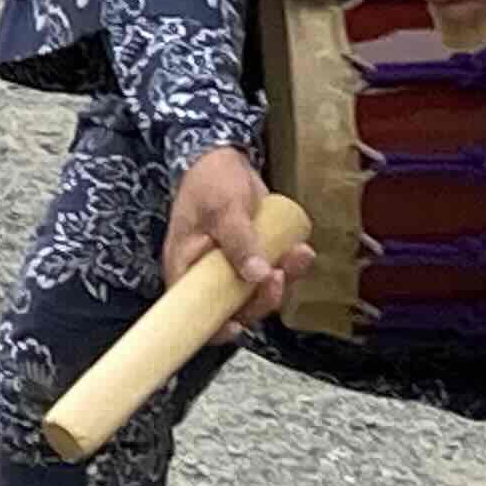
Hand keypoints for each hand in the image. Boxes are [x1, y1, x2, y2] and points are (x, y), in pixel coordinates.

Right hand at [163, 145, 309, 334]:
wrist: (225, 159)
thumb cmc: (210, 181)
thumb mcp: (223, 208)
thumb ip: (239, 241)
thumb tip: (257, 275)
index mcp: (186, 267)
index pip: (193, 312)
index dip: (213, 326)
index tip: (237, 324)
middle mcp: (208, 276)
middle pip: (234, 309)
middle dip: (261, 298)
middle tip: (276, 276)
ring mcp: (232, 270)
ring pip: (259, 295)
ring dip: (282, 281)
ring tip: (295, 256)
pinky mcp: (254, 260)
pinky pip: (273, 277)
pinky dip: (290, 269)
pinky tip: (300, 251)